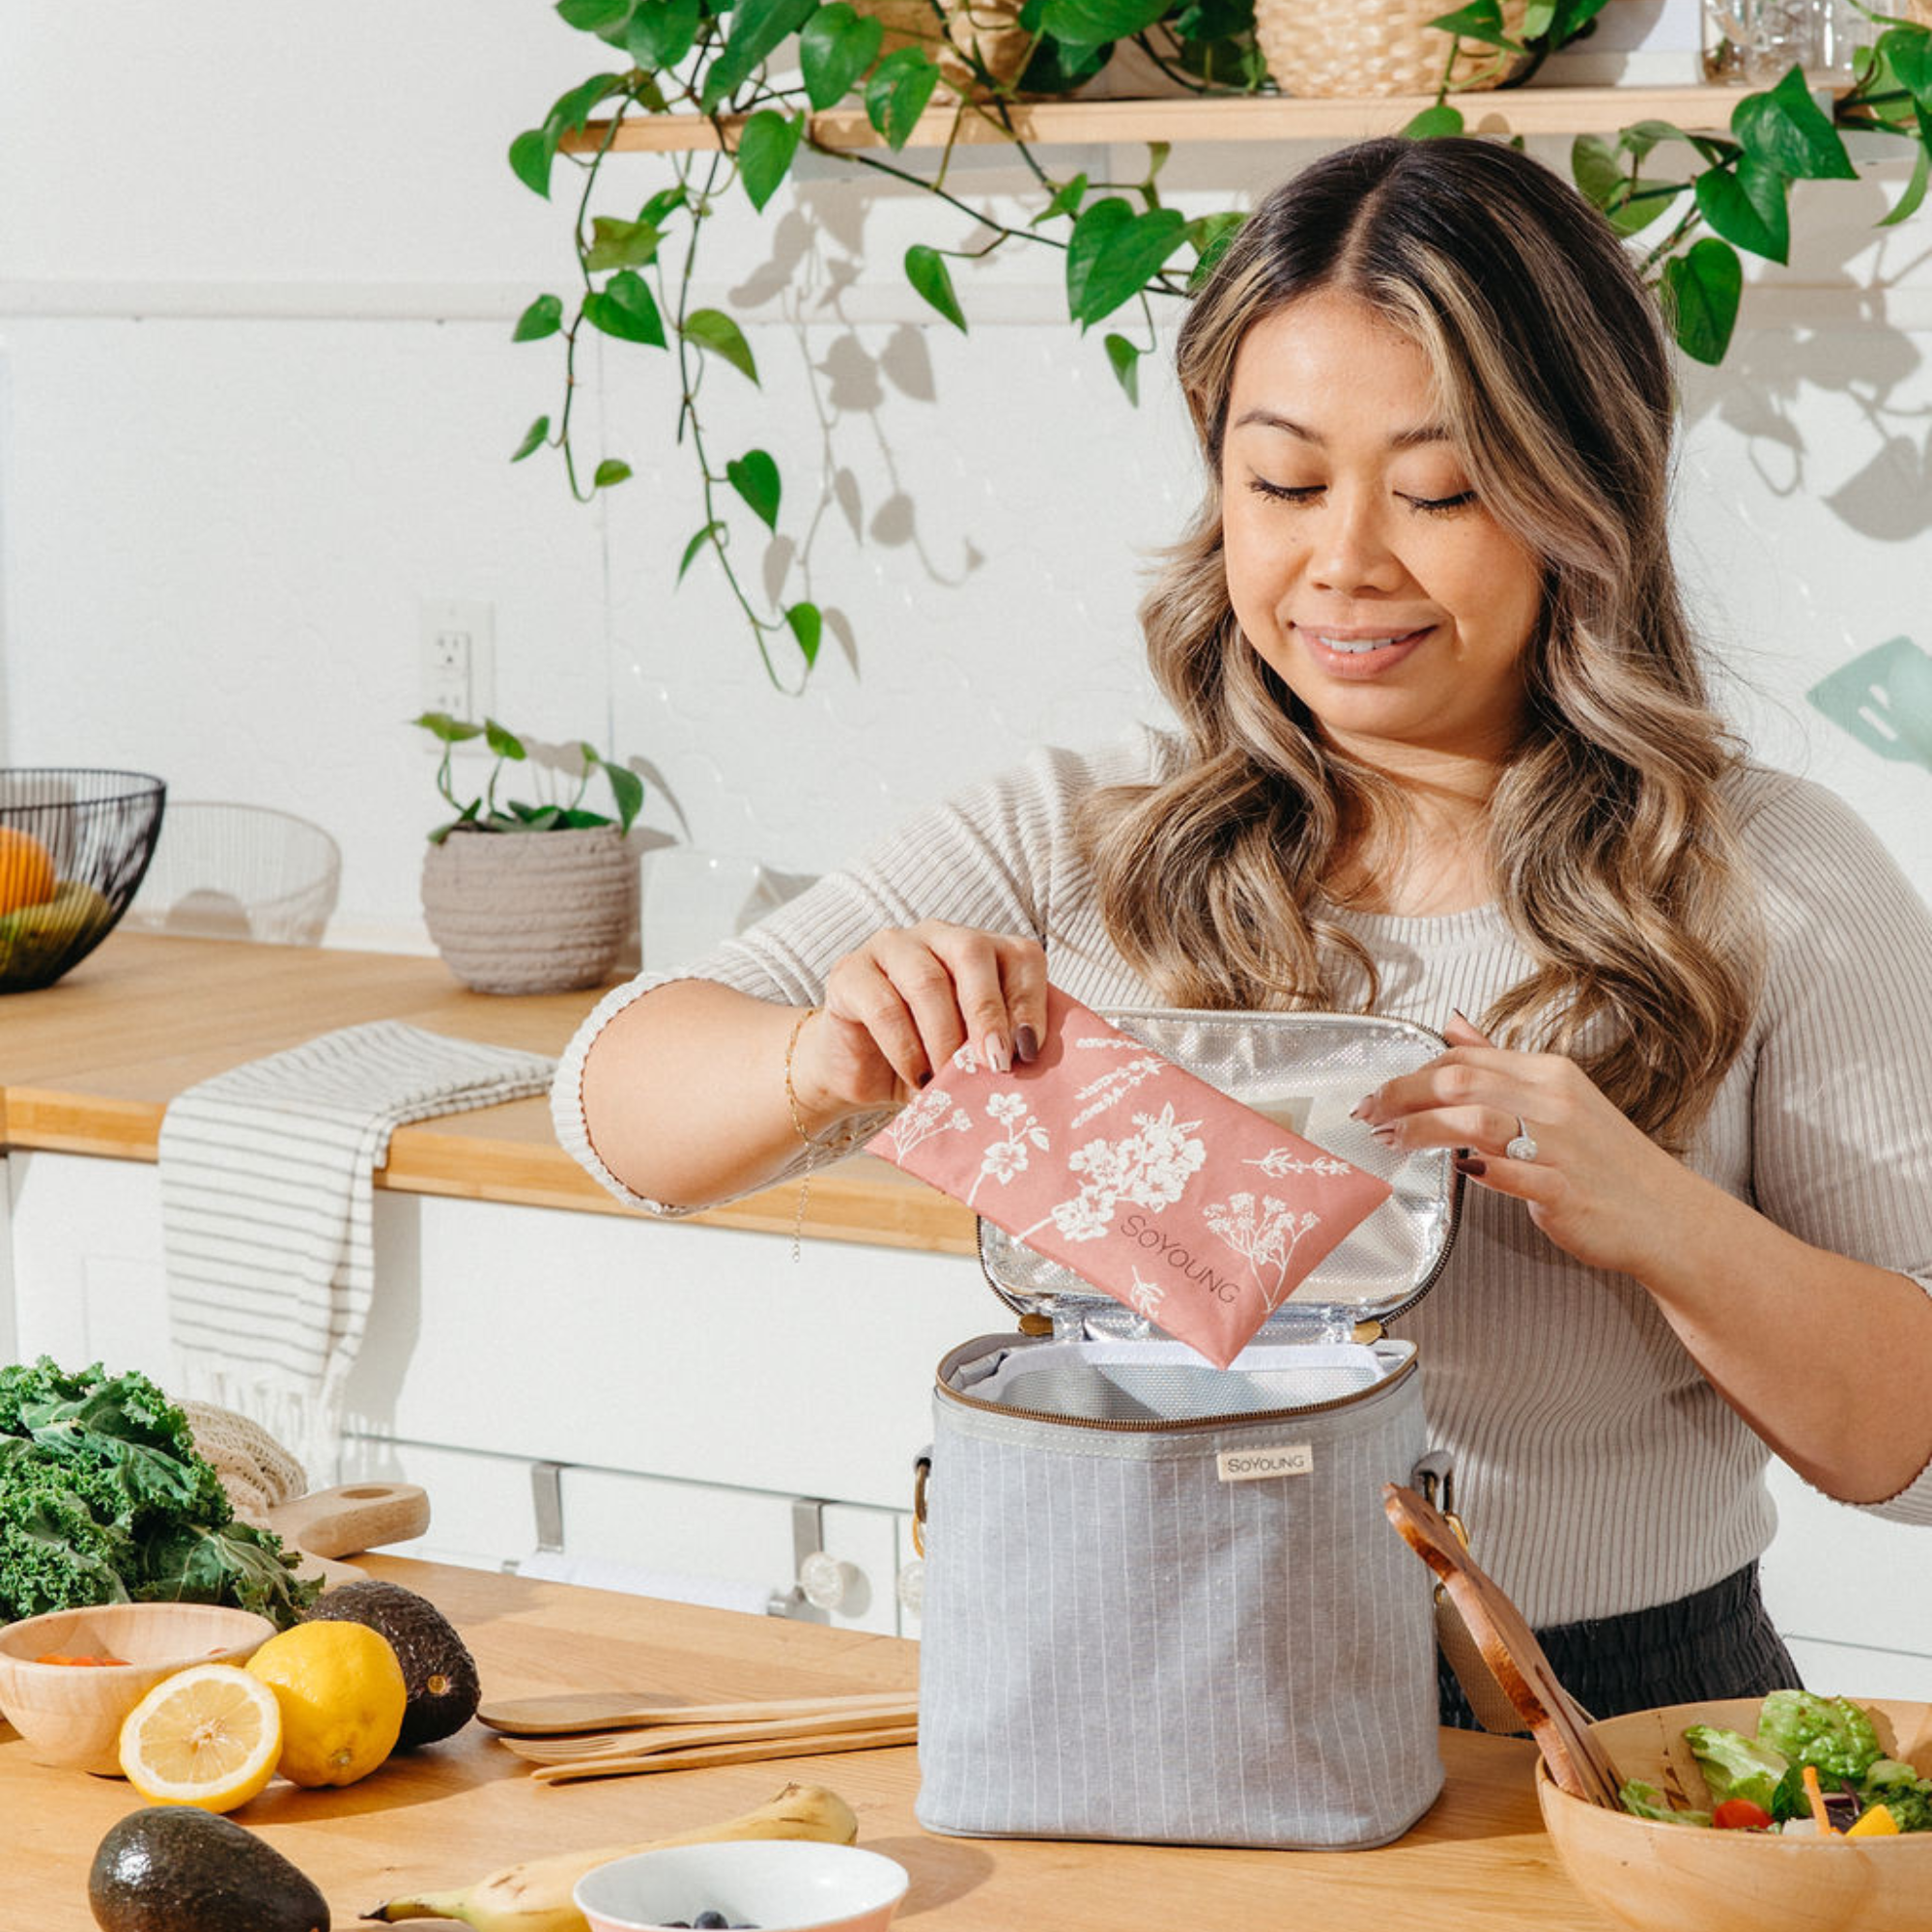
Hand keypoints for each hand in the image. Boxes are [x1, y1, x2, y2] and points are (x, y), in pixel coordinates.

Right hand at [794, 920, 1048, 1125]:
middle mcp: (938, 935)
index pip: (1020, 955)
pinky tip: (917, 1077)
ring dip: (944, 1038)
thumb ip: (1003, 1046)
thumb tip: (1030, 1063)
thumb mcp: (974, 1054)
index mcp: (981, 948)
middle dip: (988, 1012)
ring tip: (949, 1080)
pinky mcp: (849, 972)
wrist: (862, 1073)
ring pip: (927, 980)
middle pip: (971, 952)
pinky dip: (906, 1049)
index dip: (1030, 1001)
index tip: (1029, 1052)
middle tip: (996, 1063)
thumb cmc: (930, 1059)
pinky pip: (884, 1006)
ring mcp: (890, 947)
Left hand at [1352, 1012, 1701, 1280]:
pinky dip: (1477, 1169)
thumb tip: (1452, 1024)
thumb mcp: (1557, 1097)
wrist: (1667, 1217)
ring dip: (1421, 1129)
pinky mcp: (1563, 1191)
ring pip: (1474, 1120)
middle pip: (1459, 1081)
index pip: (1465, 1058)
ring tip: (1392, 1141)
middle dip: (1401, 1095)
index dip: (1411, 1073)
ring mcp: (1560, 1147)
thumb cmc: (1605, 1161)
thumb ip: (1499, 1064)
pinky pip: (1509, 1174)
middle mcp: (1553, 1103)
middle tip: (1369, 1114)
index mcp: (1550, 1075)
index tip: (1381, 1094)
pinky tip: (1455, 1172)